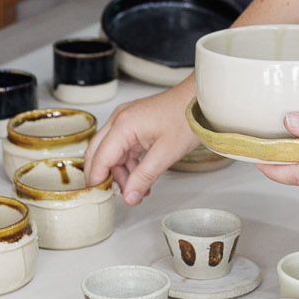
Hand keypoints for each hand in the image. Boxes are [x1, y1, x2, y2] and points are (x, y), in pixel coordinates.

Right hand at [92, 84, 197, 204]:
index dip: (97, 179)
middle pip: (98, 153)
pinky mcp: (135, 124)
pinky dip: (129, 164)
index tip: (99, 197)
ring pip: (111, 152)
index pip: (100, 158)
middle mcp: (120, 120)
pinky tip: (142, 178)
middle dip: (105, 176)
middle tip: (114, 196)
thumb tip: (129, 197)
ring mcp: (126, 121)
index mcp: (123, 125)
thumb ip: (144, 177)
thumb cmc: (187, 118)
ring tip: (138, 190)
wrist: (201, 102)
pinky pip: (123, 148)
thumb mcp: (166, 153)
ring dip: (120, 173)